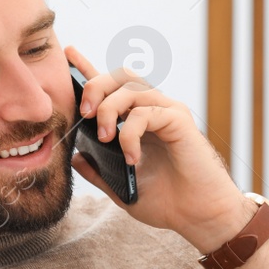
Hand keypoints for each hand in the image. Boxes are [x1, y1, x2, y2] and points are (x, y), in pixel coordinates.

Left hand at [65, 45, 258, 253]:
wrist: (198, 216)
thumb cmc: (168, 203)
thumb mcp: (121, 188)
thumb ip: (99, 172)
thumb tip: (75, 156)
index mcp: (139, 122)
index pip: (111, 89)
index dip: (89, 69)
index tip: (70, 53)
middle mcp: (153, 110)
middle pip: (120, 76)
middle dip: (95, 86)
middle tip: (84, 114)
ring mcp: (167, 112)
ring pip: (130, 87)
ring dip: (109, 109)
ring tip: (105, 138)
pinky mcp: (178, 120)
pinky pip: (145, 112)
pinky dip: (130, 134)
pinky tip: (132, 158)